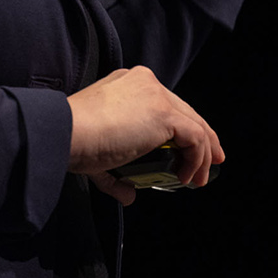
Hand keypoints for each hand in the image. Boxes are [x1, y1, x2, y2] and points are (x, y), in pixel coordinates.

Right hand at [67, 65, 223, 205]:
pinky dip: (196, 159)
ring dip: (202, 155)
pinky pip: (195, 137)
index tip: (188, 153)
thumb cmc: (73, 140)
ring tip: (197, 179)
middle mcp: (145, 83)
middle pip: (185, 110)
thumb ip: (117, 174)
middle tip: (211, 162)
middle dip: (203, 138)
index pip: (165, 104)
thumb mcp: (99, 155)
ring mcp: (156, 95)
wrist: (66, 132)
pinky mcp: (164, 113)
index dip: (182, 129)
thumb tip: (129, 195)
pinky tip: (186, 176)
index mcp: (128, 84)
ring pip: (194, 123)